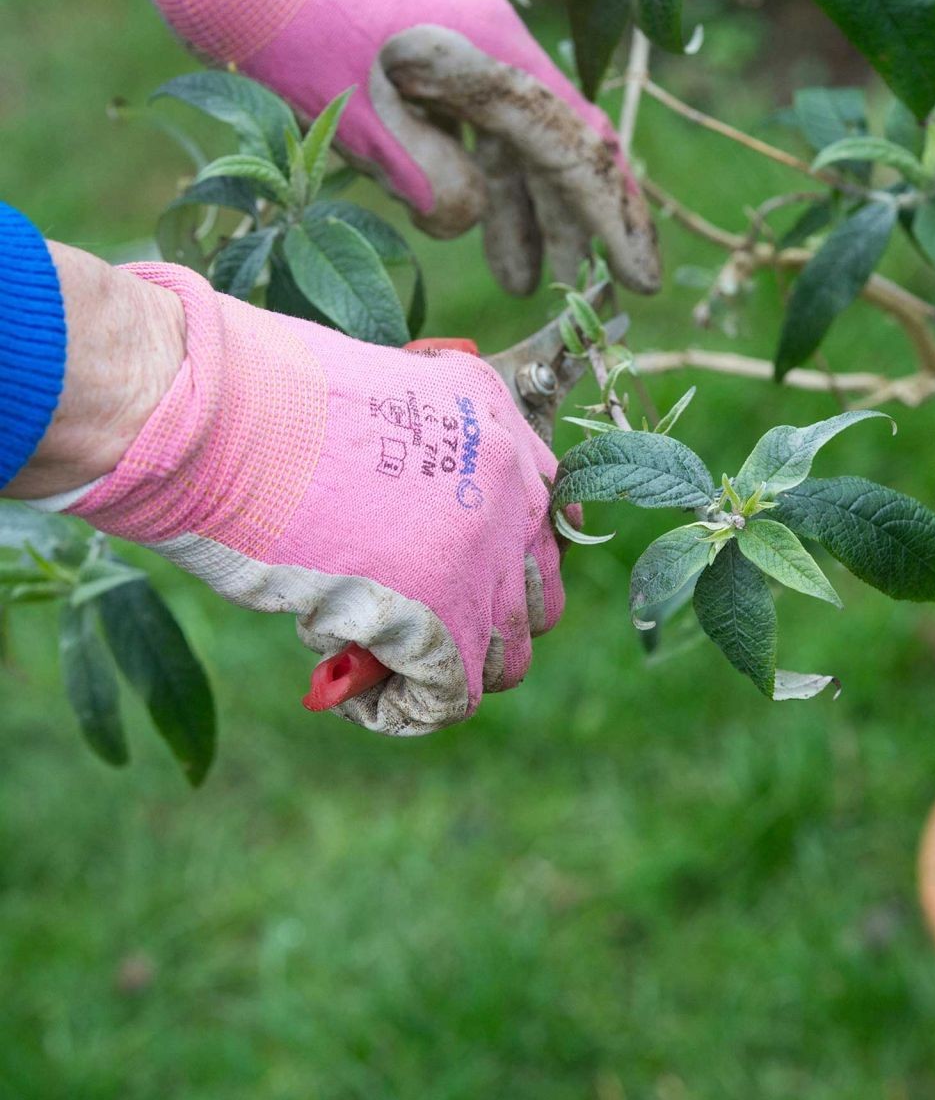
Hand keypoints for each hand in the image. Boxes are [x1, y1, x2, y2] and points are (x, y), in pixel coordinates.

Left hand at [6, 0, 660, 296]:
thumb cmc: (283, 20)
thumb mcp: (360, 119)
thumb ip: (431, 179)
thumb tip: (469, 216)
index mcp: (490, 51)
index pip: (579, 146)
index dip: (615, 217)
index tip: (639, 279)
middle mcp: (486, 31)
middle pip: (548, 139)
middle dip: (562, 222)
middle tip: (568, 289)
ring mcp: (449, 23)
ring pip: (500, 128)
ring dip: (509, 202)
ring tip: (515, 273)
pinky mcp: (411, 24)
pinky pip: (462, 107)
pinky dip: (466, 162)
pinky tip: (449, 198)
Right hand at [67, 264, 564, 735]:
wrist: (224, 417)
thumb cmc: (264, 396)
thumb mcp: (376, 392)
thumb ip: (420, 445)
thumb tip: (410, 522)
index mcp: (497, 426)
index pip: (545, 521)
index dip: (499, 563)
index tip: (459, 581)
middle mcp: (510, 492)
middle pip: (536, 598)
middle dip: (482, 621)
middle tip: (412, 625)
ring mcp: (486, 559)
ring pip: (506, 657)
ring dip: (447, 667)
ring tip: (376, 656)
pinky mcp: (447, 620)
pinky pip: (450, 698)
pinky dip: (402, 707)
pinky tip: (352, 691)